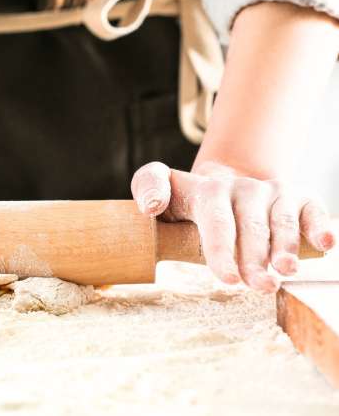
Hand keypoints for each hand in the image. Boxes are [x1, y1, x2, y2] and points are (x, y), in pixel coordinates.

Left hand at [131, 161, 334, 292]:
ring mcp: (273, 193)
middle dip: (255, 258)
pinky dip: (320, 226)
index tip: (225, 278)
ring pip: (283, 220)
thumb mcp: (163, 186)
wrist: (227, 183)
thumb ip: (148, 186)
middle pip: (251, 227)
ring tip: (286, 271)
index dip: (221, 249)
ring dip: (287, 246)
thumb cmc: (188, 198)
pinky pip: (312, 210)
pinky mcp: (299, 198)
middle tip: (259, 286)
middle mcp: (244, 189)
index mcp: (209, 191)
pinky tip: (325, 244)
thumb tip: (151, 205)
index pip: (215, 220)